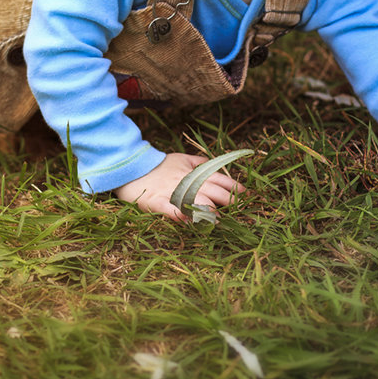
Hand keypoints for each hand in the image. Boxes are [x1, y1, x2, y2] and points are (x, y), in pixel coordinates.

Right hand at [114, 152, 244, 220]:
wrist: (132, 167)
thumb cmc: (160, 165)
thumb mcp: (181, 158)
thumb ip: (199, 163)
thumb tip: (215, 164)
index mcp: (193, 173)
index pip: (218, 179)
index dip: (232, 186)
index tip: (245, 194)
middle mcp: (185, 182)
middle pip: (210, 190)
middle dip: (225, 200)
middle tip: (238, 209)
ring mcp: (171, 192)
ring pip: (192, 200)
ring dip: (206, 209)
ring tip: (217, 219)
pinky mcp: (156, 201)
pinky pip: (168, 208)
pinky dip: (178, 214)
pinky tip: (187, 219)